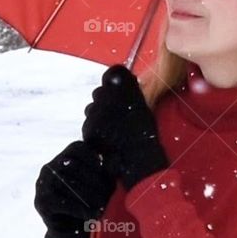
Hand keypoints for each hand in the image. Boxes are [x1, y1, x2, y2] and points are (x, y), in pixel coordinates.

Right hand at [34, 139, 116, 237]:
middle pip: (74, 166)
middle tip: (110, 193)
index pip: (77, 148)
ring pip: (69, 184)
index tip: (108, 171)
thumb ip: (105, 170)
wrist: (71, 231)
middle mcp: (49, 168)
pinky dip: (81, 209)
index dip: (94, 157)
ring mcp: (42, 184)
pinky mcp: (42, 202)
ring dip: (90, 196)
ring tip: (104, 205)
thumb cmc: (88, 202)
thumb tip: (116, 160)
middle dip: (95, 180)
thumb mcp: (98, 184)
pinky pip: (63, 202)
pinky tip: (93, 215)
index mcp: (63, 158)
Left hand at [81, 64, 168, 191]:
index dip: (113, 81)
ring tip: (113, 129)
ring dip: (99, 116)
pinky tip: (107, 138)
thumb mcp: (144, 109)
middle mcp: (110, 99)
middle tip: (116, 115)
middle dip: (105, 101)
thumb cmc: (147, 138)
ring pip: (92, 108)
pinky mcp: (91, 130)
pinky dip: (96, 129)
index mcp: (127, 92)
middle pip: (100, 92)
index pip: (113, 74)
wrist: (140, 163)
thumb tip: (120, 79)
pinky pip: (89, 124)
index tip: (116, 88)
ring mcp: (98, 115)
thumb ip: (131, 92)